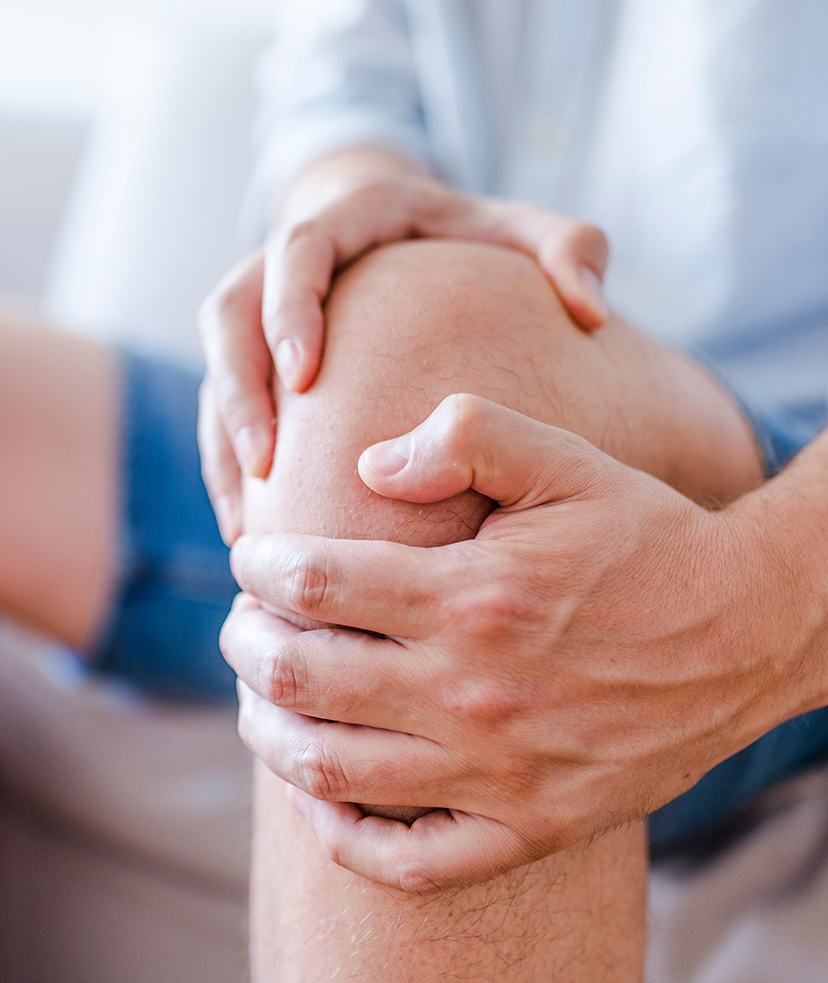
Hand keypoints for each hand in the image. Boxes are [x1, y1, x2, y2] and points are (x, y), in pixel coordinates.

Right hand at [197, 174, 608, 542]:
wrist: (407, 230)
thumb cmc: (469, 237)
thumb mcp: (521, 230)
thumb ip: (567, 250)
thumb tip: (591, 308)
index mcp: (346, 220)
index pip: (298, 249)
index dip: (290, 309)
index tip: (306, 374)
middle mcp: (287, 261)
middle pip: (229, 313)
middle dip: (239, 387)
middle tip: (268, 459)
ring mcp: (263, 310)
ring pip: (218, 370)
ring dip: (224, 441)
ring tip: (247, 517)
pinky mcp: (256, 356)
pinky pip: (223, 408)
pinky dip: (229, 464)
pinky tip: (250, 523)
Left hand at [222, 395, 816, 891]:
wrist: (744, 630)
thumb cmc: (646, 539)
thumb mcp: (566, 461)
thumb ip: (463, 437)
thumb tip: (367, 467)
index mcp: (474, 597)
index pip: (317, 584)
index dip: (262, 565)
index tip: (251, 556)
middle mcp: (475, 692)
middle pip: (304, 677)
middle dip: (245, 645)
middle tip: (240, 623)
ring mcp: (501, 772)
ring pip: (333, 770)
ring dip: (270, 731)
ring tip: (257, 698)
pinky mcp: (533, 825)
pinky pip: (412, 861)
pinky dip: (347, 838)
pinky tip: (323, 801)